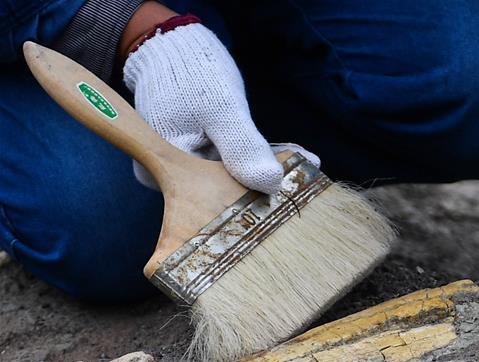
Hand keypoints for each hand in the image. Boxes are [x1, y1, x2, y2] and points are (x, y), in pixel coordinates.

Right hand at [123, 22, 292, 193]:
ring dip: (268, 167)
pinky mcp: (200, 153)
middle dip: (267, 179)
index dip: (259, 192)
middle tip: (308, 171)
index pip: (219, 196)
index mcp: (167, 173)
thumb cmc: (192, 74)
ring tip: (307, 162)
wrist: (175, 46)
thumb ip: (242, 148)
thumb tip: (270, 185)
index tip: (297, 184)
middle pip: (227, 188)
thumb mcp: (223, 110)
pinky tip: (292, 155)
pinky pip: (233, 160)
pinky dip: (258, 156)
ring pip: (234, 174)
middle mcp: (172, 177)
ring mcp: (186, 166)